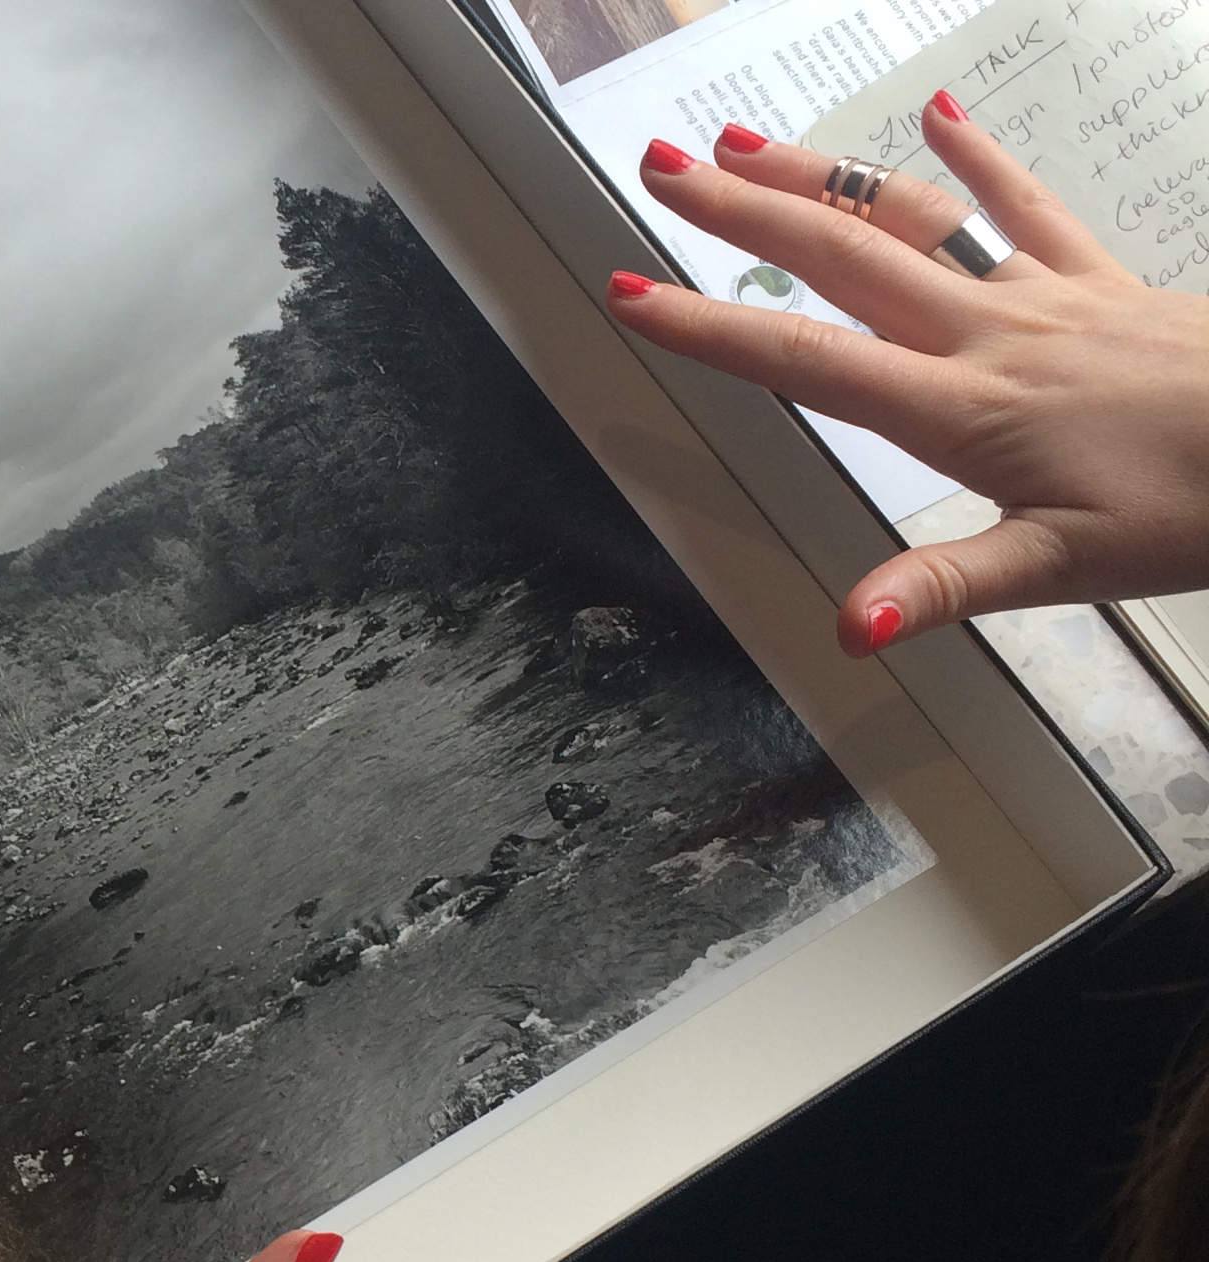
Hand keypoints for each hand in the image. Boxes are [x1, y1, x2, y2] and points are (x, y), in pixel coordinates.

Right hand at [606, 98, 1208, 654]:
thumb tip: (853, 622)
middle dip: (741, 212)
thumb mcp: (1059, 570)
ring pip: (912, 219)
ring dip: (826, 175)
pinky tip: (939, 113)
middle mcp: (987, 335)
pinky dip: (978, 157)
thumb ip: (945, 586)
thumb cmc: (1192, 507)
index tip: (634, 294)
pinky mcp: (1098, 281)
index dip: (711, 329)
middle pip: (841, 257)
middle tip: (664, 168)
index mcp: (961, 410)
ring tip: (750, 142)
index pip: (806, 361)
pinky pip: (1028, 204)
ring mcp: (1042, 297)